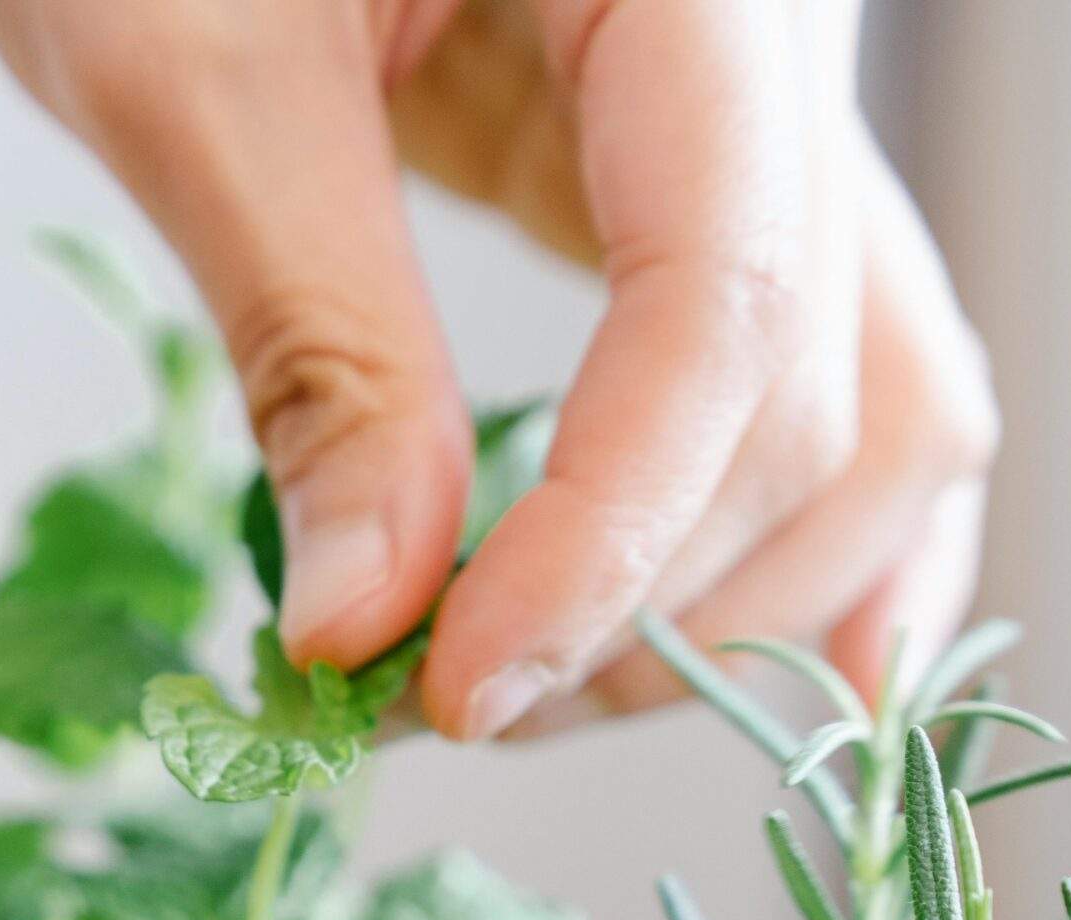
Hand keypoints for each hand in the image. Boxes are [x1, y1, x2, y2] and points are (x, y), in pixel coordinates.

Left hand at [0, 0, 997, 738]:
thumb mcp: (194, 66)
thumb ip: (314, 346)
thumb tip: (366, 617)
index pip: (723, 302)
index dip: (609, 534)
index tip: (455, 683)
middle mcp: (778, 44)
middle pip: (821, 391)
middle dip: (647, 596)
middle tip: (437, 703)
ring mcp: (767, 121)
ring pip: (876, 410)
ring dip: (727, 599)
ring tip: (536, 691)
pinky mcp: (708, 187)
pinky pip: (826, 379)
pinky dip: (787, 533)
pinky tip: (747, 664)